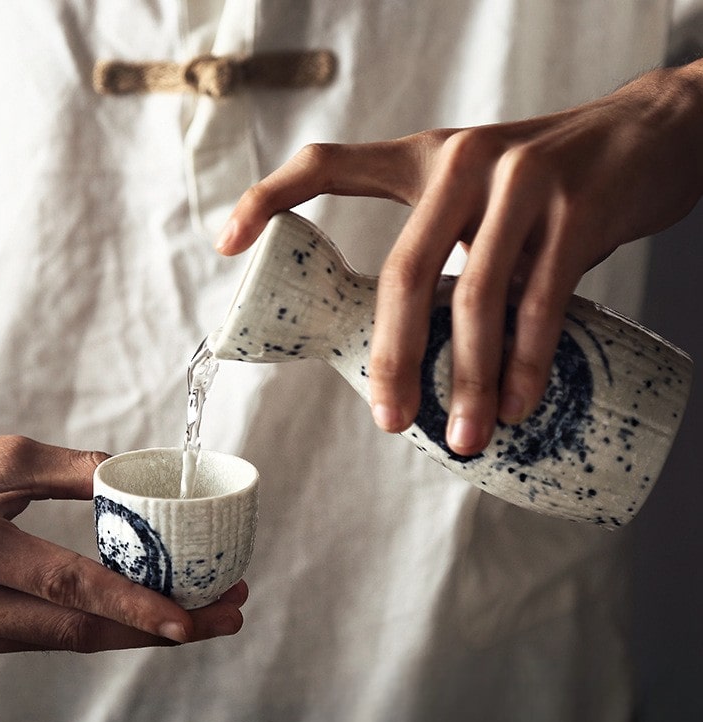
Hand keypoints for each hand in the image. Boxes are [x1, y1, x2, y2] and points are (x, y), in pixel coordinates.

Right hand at [0, 436, 247, 655]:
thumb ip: (71, 470)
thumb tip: (136, 472)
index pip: (71, 590)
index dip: (136, 606)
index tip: (194, 616)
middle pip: (80, 632)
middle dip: (161, 629)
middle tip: (224, 614)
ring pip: (70, 641)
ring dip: (140, 630)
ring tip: (202, 611)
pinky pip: (52, 636)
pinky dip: (104, 626)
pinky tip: (144, 611)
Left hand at [216, 61, 702, 454]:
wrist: (646, 133)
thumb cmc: (547, 179)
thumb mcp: (480, 192)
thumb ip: (448, 249)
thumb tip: (419, 343)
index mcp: (423, 158)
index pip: (329, 164)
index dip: (269, 199)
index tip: (227, 243)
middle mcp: (461, 163)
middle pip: (401, 274)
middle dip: (392, 359)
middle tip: (390, 420)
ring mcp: (521, 183)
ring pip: (474, 300)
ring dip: (468, 381)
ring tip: (465, 436)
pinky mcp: (578, 208)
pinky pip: (541, 302)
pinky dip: (525, 363)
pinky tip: (518, 403)